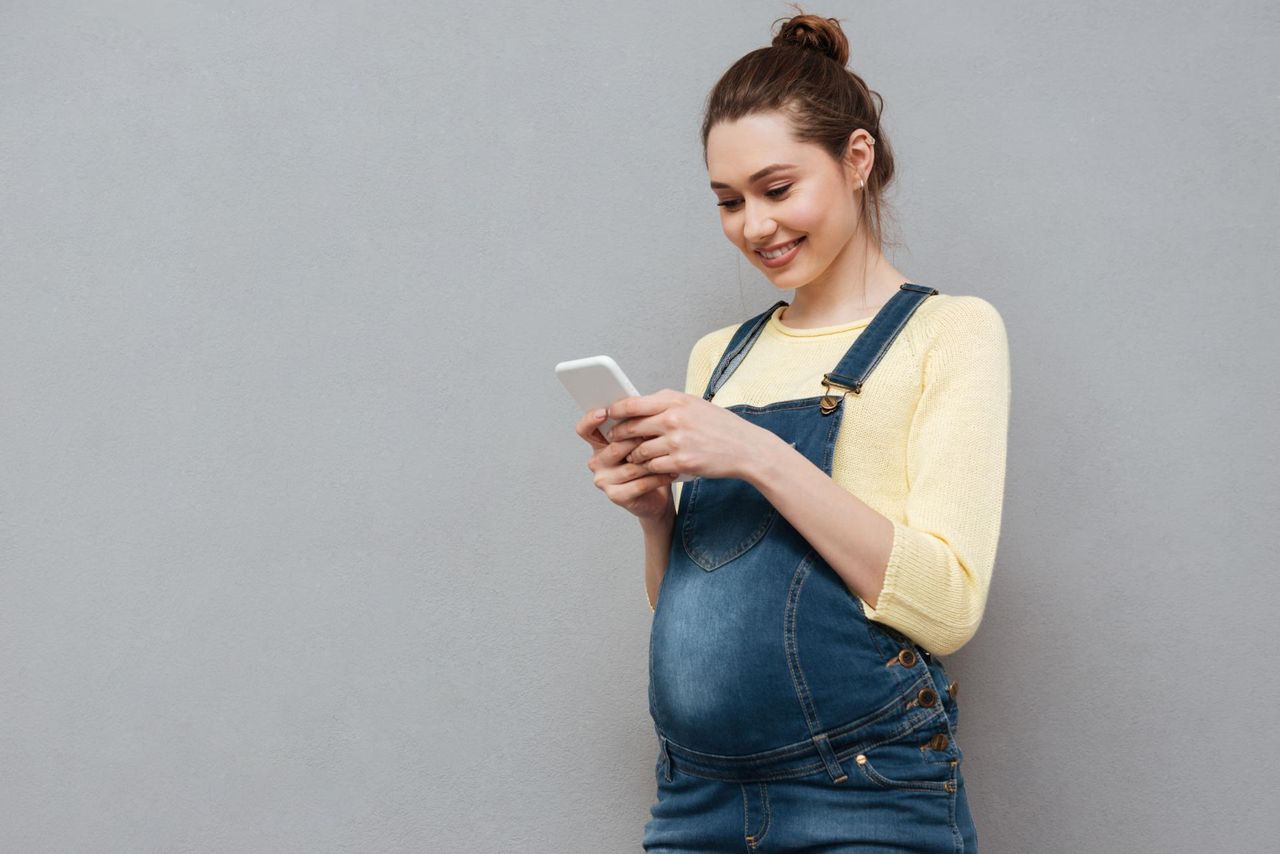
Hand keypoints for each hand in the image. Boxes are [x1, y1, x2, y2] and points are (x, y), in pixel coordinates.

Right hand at [574, 407, 675, 522]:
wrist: (656, 496)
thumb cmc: (648, 464)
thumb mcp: (640, 441)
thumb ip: (635, 425)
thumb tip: (640, 404)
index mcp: (598, 445)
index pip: (585, 429)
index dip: (591, 419)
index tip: (605, 412)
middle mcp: (597, 462)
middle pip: (615, 446)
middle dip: (638, 439)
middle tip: (658, 433)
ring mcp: (604, 480)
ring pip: (631, 466)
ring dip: (653, 460)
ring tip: (670, 453)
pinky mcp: (616, 496)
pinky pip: (639, 484)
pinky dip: (657, 477)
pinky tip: (670, 471)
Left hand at [605, 389, 776, 482]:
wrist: (746, 448)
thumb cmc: (720, 426)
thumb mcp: (694, 405)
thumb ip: (668, 405)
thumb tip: (638, 407)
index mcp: (675, 400)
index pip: (633, 404)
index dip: (615, 410)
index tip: (607, 414)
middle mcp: (673, 419)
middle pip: (631, 428)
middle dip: (619, 436)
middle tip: (614, 439)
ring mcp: (677, 441)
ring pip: (639, 451)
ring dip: (633, 456)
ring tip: (633, 457)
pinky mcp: (681, 462)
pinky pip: (653, 467)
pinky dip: (649, 469)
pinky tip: (651, 468)